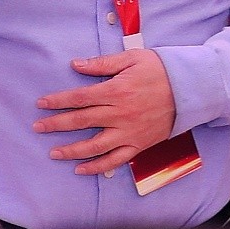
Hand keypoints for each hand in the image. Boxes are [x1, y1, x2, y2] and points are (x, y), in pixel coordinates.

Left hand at [35, 48, 179, 169]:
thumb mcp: (132, 58)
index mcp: (117, 91)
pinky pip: (115, 161)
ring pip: (95, 146)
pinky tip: (81, 169)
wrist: (191, 90)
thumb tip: (75, 64)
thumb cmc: (161, 70)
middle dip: (56, 124)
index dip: (58, 101)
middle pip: (81, 121)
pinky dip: (97, 168)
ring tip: (54, 153)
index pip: (79, 98)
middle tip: (38, 127)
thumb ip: (102, 64)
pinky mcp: (139, 145)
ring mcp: (129, 133)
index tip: (41, 103)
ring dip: (71, 150)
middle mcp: (120, 114)